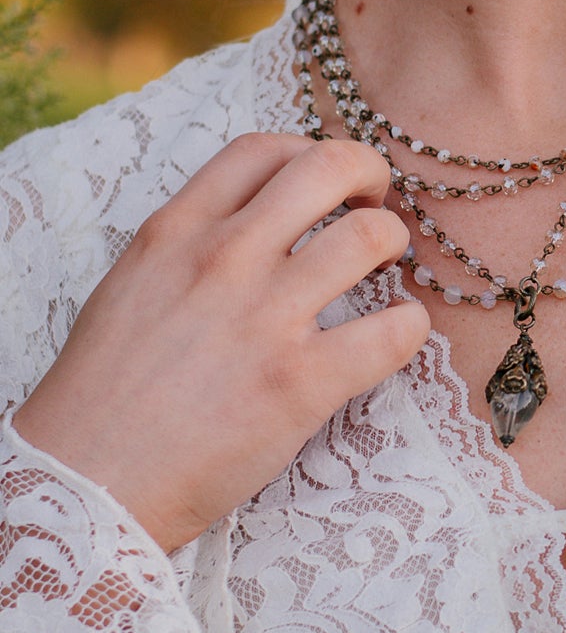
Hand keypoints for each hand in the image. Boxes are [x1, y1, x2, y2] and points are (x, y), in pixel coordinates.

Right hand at [13, 132, 429, 554]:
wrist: (87, 483)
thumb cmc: (105, 394)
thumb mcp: (132, 286)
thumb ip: (190, 246)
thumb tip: (250, 224)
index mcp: (177, 232)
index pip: (262, 149)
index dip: (309, 152)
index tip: (325, 184)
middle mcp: (224, 259)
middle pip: (328, 166)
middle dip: (370, 175)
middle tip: (376, 209)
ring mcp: (266, 318)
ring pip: (371, 238)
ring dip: (394, 248)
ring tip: (387, 272)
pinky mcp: (301, 382)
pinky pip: (393, 331)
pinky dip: (411, 326)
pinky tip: (398, 334)